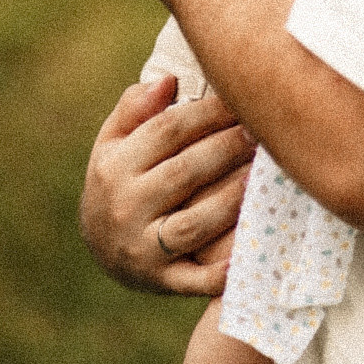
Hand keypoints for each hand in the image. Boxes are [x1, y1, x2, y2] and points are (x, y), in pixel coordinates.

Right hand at [79, 76, 255, 295]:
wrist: (100, 248)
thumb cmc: (119, 178)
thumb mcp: (113, 140)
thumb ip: (136, 107)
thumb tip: (168, 81)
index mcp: (115, 166)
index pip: (167, 131)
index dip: (208, 112)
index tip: (241, 98)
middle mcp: (127, 207)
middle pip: (185, 172)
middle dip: (228, 148)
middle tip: (262, 131)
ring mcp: (143, 248)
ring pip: (194, 223)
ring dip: (233, 198)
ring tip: (262, 175)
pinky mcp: (161, 282)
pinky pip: (195, 280)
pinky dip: (220, 274)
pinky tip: (247, 256)